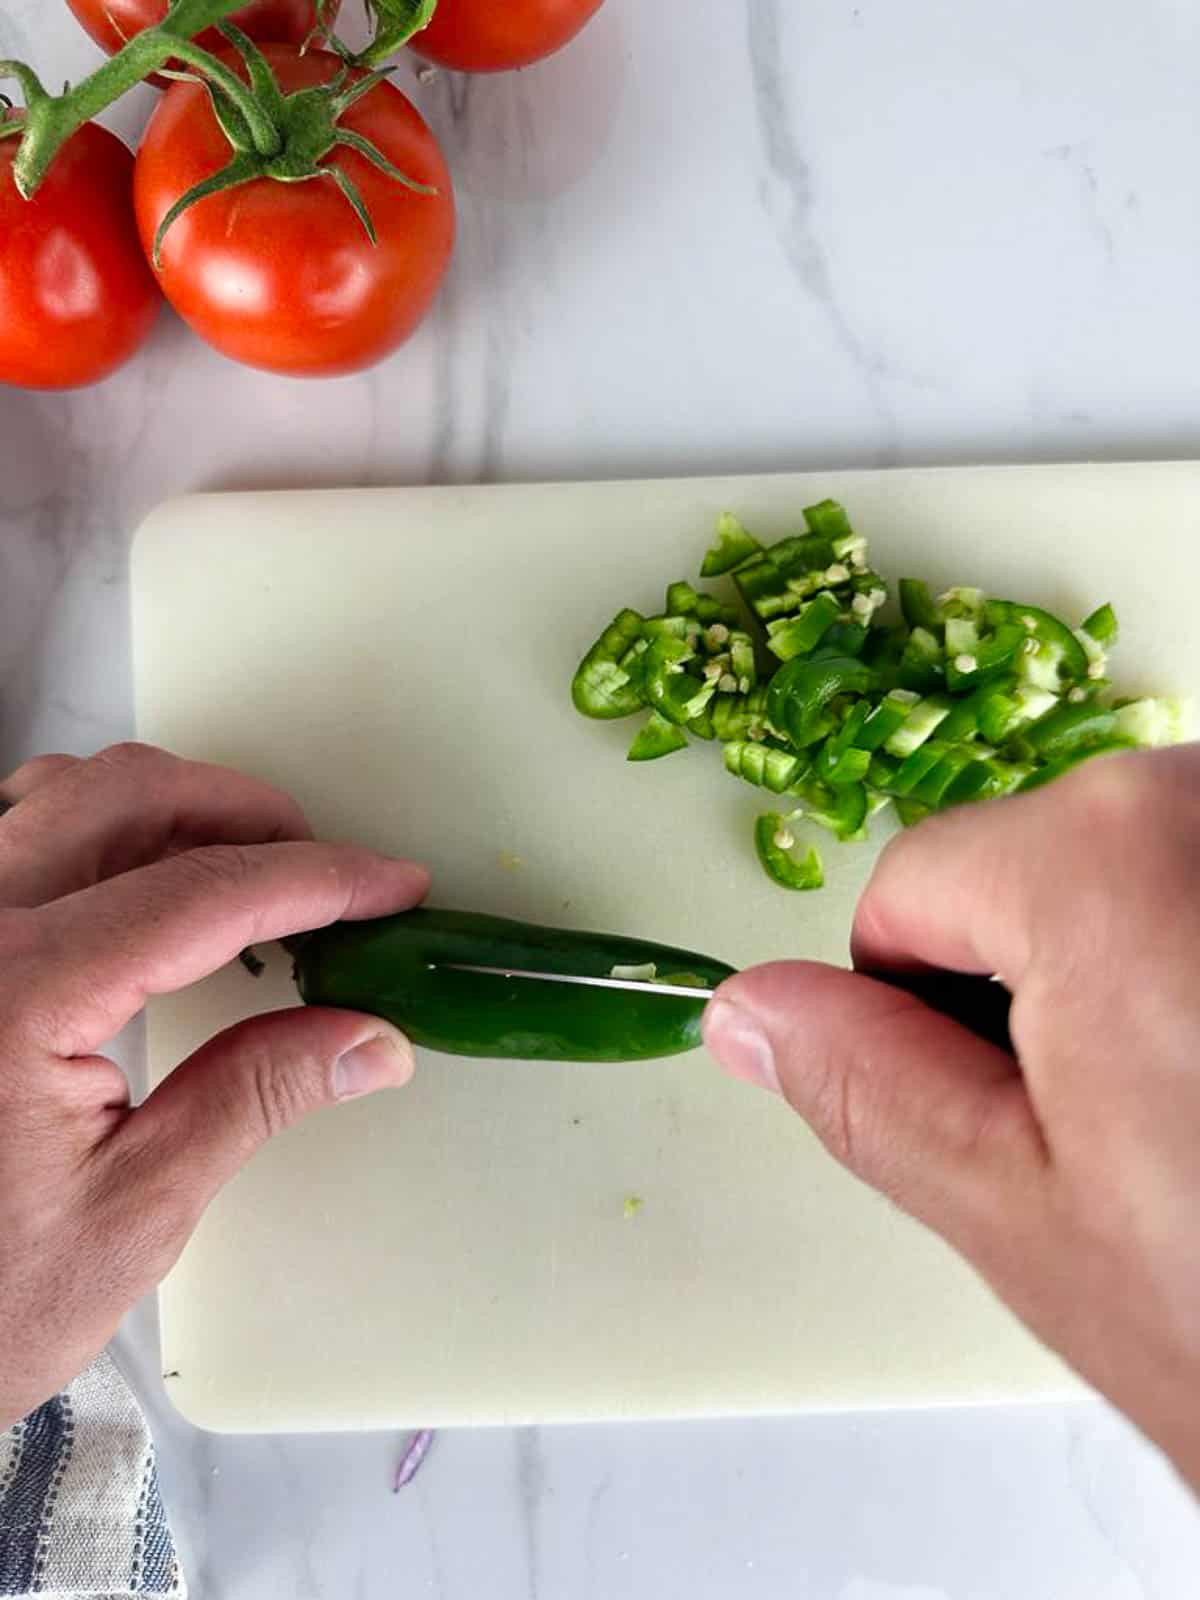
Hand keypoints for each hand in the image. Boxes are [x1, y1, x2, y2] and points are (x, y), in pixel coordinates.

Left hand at [0, 743, 427, 1429]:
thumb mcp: (135, 1209)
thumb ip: (256, 1096)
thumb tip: (368, 1039)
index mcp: (16, 993)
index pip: (201, 893)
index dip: (317, 879)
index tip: (388, 885)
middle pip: (127, 797)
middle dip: (247, 815)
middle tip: (326, 874)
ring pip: (66, 796)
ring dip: (172, 811)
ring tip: (249, 873)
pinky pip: (20, 834)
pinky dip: (102, 833)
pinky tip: (149, 887)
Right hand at [704, 746, 1199, 1491]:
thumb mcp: (1027, 1218)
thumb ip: (866, 1086)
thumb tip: (753, 1009)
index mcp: (1104, 852)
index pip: (910, 889)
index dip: (932, 1018)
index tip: (1024, 1111)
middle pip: (1042, 870)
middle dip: (1056, 993)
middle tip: (1155, 1140)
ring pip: (1153, 883)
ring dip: (1165, 985)